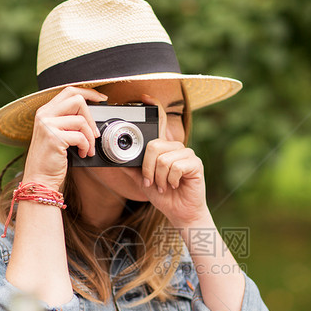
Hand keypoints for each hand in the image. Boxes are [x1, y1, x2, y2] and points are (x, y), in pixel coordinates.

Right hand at [23, 87, 106, 188]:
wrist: (39, 178)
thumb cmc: (50, 160)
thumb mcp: (57, 134)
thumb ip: (68, 121)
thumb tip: (90, 116)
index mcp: (45, 111)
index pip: (69, 91)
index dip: (88, 92)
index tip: (101, 98)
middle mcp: (44, 115)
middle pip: (77, 100)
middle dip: (91, 117)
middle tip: (94, 133)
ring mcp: (47, 125)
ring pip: (81, 120)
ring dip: (90, 137)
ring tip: (88, 148)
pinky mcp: (54, 137)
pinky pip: (80, 136)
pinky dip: (86, 146)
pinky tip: (82, 153)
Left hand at [126, 95, 210, 226]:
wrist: (180, 213)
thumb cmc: (164, 196)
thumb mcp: (142, 181)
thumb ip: (132, 168)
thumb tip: (115, 160)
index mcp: (164, 148)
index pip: (160, 123)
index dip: (153, 107)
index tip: (144, 97)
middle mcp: (176, 147)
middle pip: (154, 145)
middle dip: (148, 168)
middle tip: (151, 182)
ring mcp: (187, 154)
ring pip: (163, 159)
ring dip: (160, 178)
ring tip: (165, 186)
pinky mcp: (195, 164)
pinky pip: (175, 167)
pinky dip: (171, 180)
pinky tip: (175, 186)